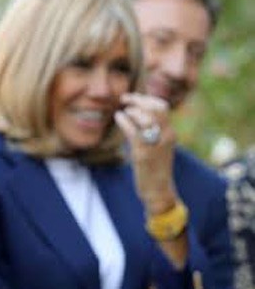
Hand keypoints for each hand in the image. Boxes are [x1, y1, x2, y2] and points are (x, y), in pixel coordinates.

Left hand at [114, 93, 176, 215]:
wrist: (159, 191)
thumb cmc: (155, 168)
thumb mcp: (158, 146)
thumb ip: (152, 131)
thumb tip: (136, 114)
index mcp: (170, 134)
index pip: (162, 107)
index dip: (147, 98)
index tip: (134, 97)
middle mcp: (166, 137)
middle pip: (155, 109)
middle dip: (138, 100)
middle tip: (124, 98)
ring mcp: (155, 146)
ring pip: (146, 118)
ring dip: (132, 110)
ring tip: (123, 111)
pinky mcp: (143, 155)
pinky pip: (133, 132)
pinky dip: (124, 121)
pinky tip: (118, 117)